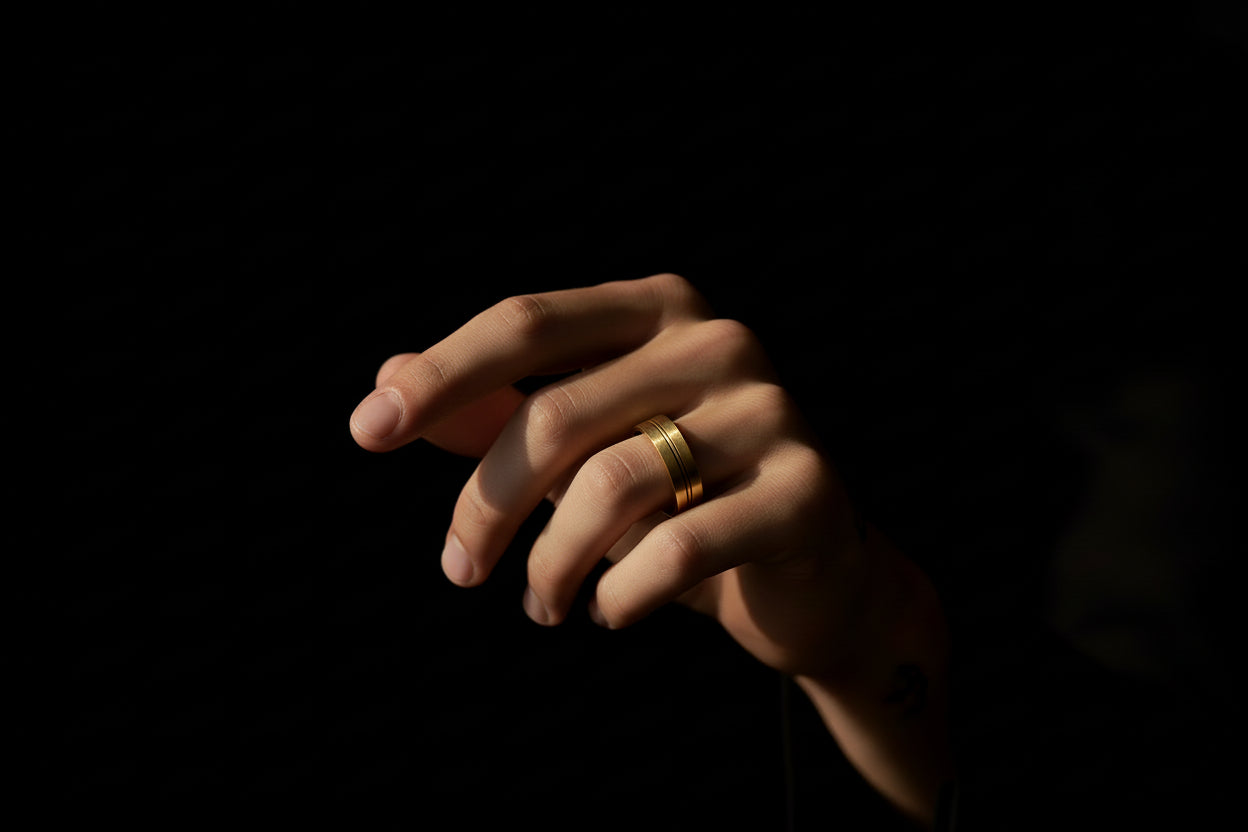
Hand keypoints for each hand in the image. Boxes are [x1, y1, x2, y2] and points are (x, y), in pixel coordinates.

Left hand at [349, 273, 870, 678]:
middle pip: (556, 413)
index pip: (528, 321)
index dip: (442, 375)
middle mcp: (719, 340)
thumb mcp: (583, 451)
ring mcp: (770, 411)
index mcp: (659, 309)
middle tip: (459, 570)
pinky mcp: (805, 490)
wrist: (811, 575)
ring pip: (612, 486)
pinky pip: (679, 548)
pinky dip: (623, 594)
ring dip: (551, 563)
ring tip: (541, 603)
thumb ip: (496, 412)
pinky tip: (611, 612)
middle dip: (485, 504)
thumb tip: (387, 375)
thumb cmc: (680, 498)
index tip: (366, 429)